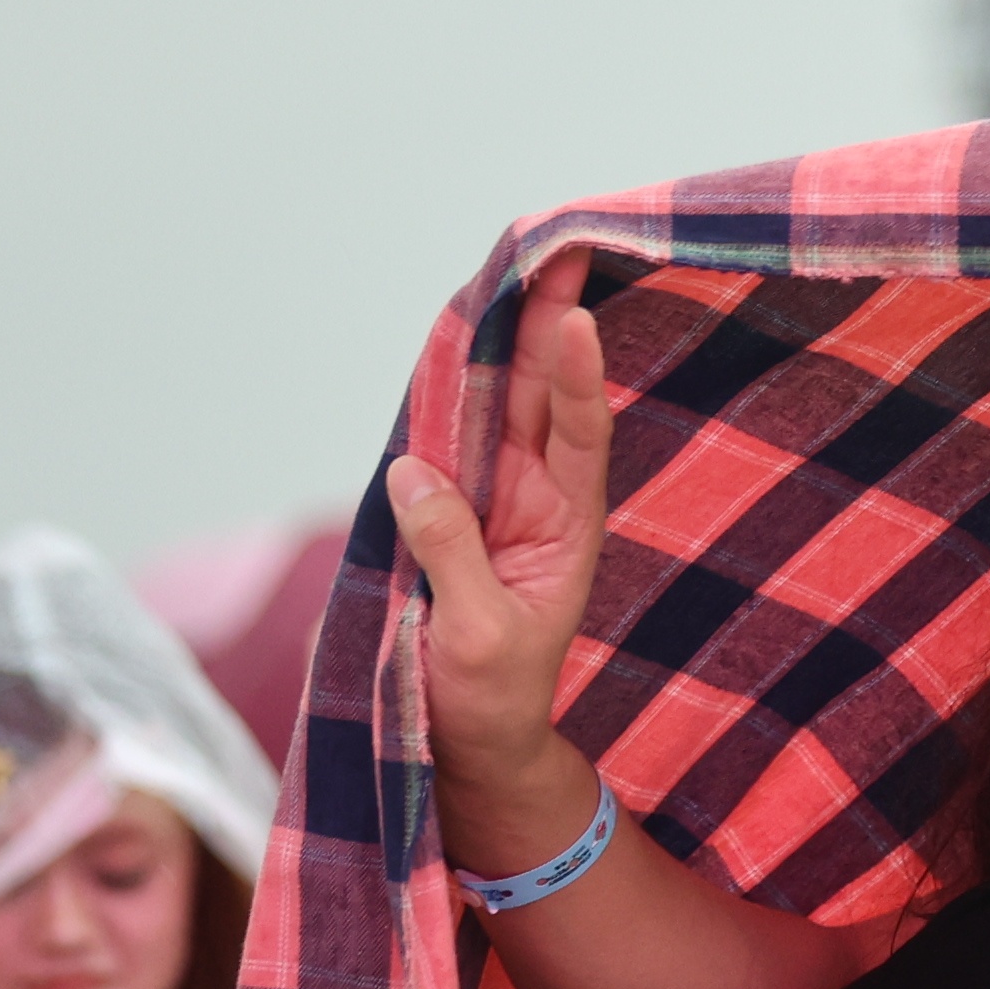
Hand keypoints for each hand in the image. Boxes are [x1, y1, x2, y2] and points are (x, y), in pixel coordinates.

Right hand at [381, 253, 619, 869]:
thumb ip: (451, 555)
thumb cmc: (486, 697)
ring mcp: (495, 498)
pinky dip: (456, 384)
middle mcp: (536, 499)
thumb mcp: (476, 636)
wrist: (474, 740)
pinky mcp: (454, 509)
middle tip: (556, 248)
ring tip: (517, 267)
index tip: (573, 316)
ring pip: (499, 404)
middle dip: (547, 321)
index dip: (572, 375)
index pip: (574, 434)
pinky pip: (455, 436)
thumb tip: (415, 470)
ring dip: (504, 338)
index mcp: (564, 527)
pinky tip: (459, 335)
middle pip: (540, 396)